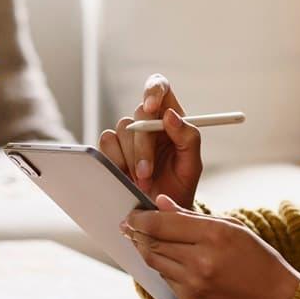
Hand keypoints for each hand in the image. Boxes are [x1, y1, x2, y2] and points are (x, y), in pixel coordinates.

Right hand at [99, 73, 201, 209]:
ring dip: (131, 158)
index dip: (153, 90)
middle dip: (143, 145)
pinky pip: (107, 142)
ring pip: (122, 128)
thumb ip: (188, 138)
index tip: (151, 107)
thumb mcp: (191, 164)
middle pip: (139, 112)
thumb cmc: (179, 185)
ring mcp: (128, 134)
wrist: (159, 210)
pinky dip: (116, 160)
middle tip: (146, 172)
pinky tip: (126, 177)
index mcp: (171, 118)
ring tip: (142, 181)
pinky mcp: (112, 148)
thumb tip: (170, 115)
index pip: (161, 88)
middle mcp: (148, 121)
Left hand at [122, 195, 299, 298]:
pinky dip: (162, 268)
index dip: (141, 218)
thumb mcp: (235, 230)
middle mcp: (201, 260)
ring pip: (154, 262)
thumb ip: (195, 217)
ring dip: (146, 249)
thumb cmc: (262, 263)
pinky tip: (165, 260)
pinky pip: (166, 280)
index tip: (132, 214)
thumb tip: (162, 203)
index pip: (162, 223)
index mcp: (215, 235)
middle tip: (128, 225)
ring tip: (141, 240)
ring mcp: (193, 285)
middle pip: (152, 242)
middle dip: (137, 232)